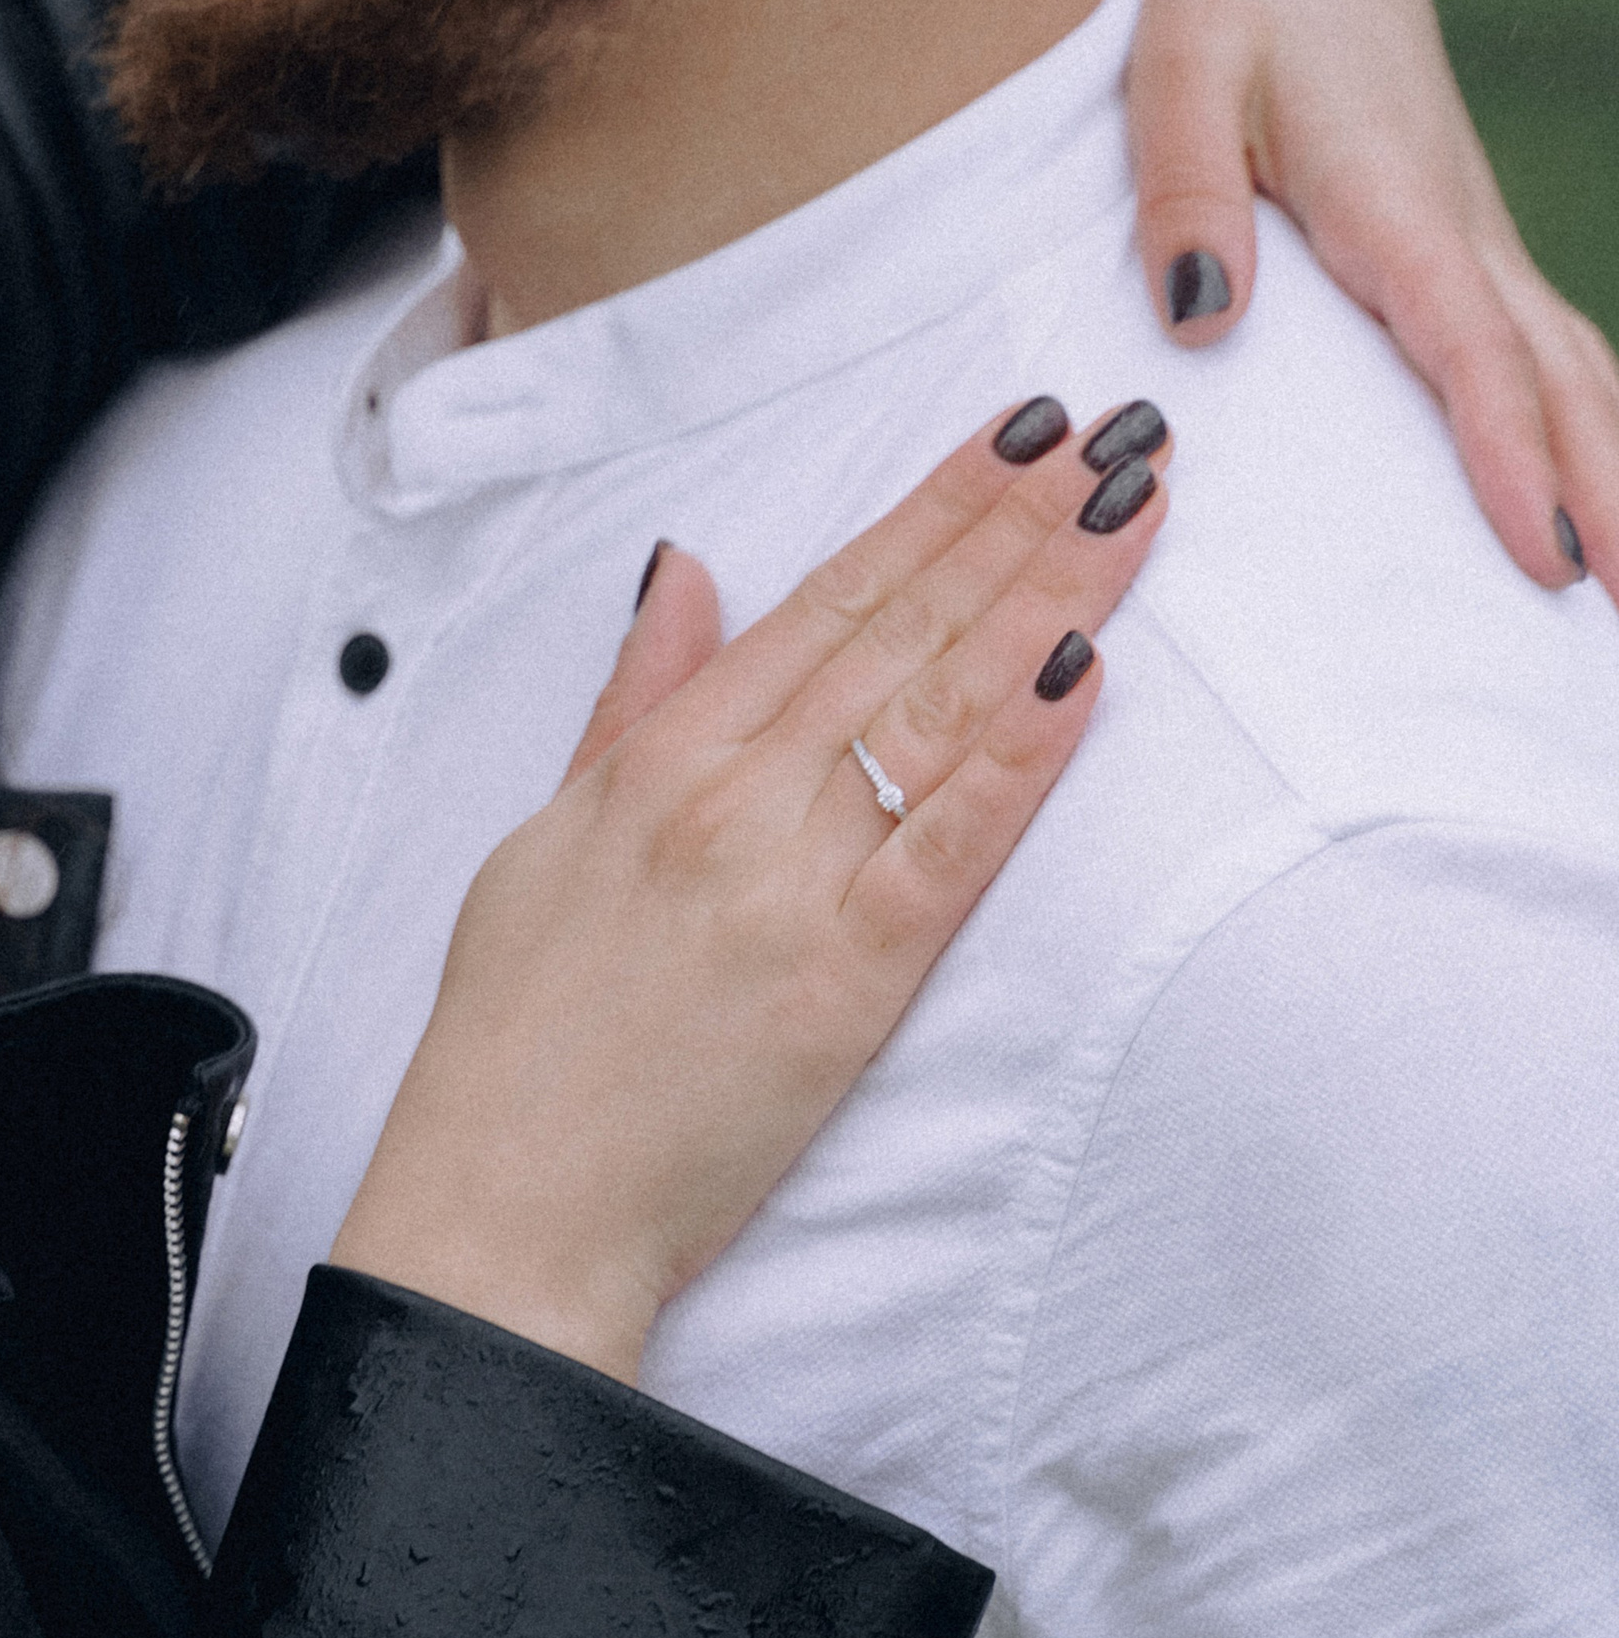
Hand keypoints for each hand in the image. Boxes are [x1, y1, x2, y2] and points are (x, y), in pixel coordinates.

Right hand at [333, 401, 1170, 1383]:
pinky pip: (949, 846)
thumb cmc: (519, 1036)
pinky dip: (1018, 757)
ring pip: (937, 710)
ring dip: (1046, 598)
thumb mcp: (547, 837)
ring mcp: (789, 883)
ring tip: (1128, 510)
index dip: (929, 507)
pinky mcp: (844, 980)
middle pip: (900, 629)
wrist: (508, 1205)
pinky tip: (1081, 671)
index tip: (1016, 433)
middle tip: (1116, 432)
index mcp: (661, 756)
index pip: (824, 598)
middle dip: (1015, 521)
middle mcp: (729, 796)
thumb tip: (688, 569)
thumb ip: (633, 700)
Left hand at [1105, 0, 1618, 594]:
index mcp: (1390, 194)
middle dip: (1607, 495)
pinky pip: (1542, 347)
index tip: (1547, 555)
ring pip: (1567, 366)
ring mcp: (1470, 234)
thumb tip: (1199, 320)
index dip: (1512, 455)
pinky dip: (1586, 421)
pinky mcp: (1459, 241)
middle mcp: (1454, 223)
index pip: (1469, 347)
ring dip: (1615, 469)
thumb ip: (1182, 191)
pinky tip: (1604, 493)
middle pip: (1553, 377)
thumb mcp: (1173, 69)